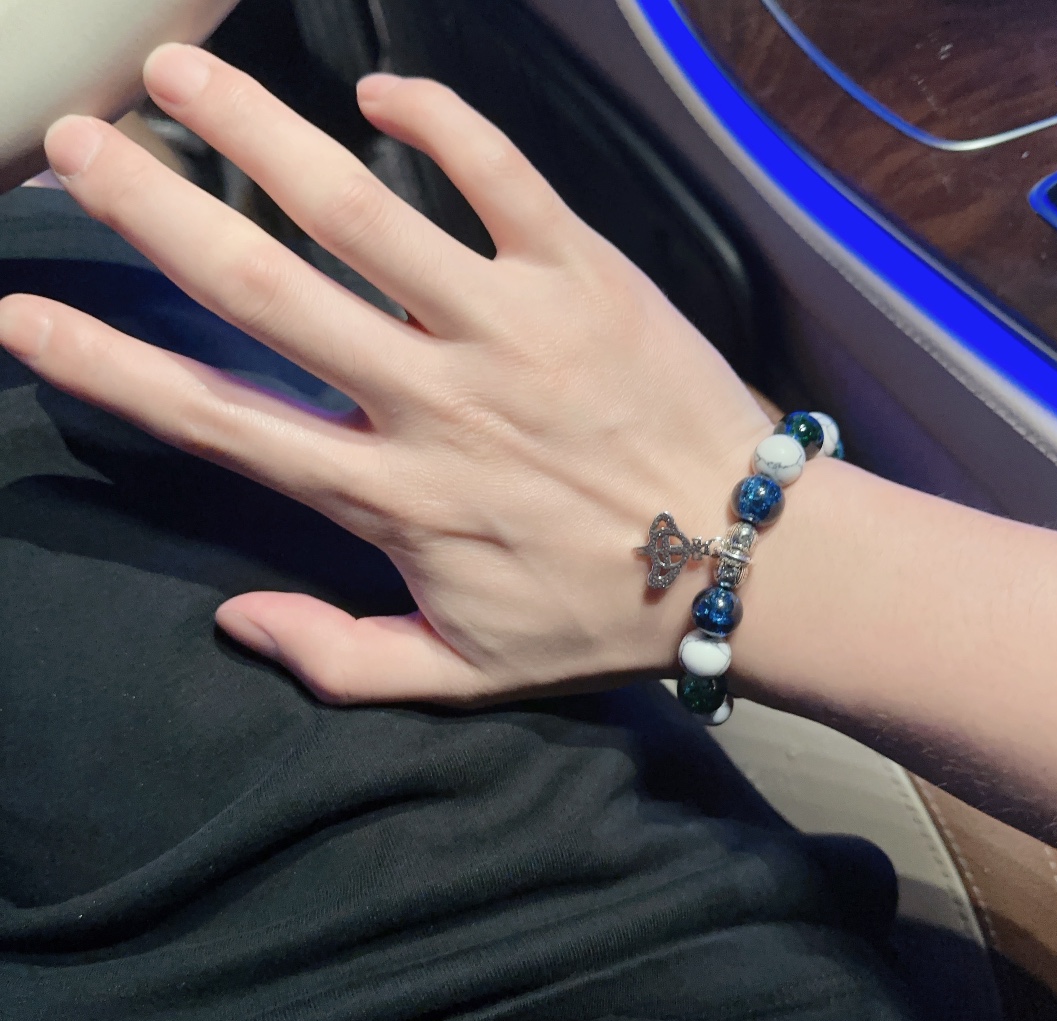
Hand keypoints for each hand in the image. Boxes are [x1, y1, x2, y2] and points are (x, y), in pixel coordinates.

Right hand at [0, 44, 771, 705]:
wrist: (749, 564)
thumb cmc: (604, 616)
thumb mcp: (463, 673)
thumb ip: (340, 657)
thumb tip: (232, 620)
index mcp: (391, 496)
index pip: (219, 421)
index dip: (110, 366)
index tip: (25, 315)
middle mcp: (431, 400)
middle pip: (263, 291)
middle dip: (153, 211)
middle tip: (76, 146)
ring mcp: (509, 328)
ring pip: (363, 211)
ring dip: (259, 135)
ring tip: (177, 74)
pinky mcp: (585, 277)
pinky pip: (502, 177)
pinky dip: (440, 122)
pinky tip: (380, 90)